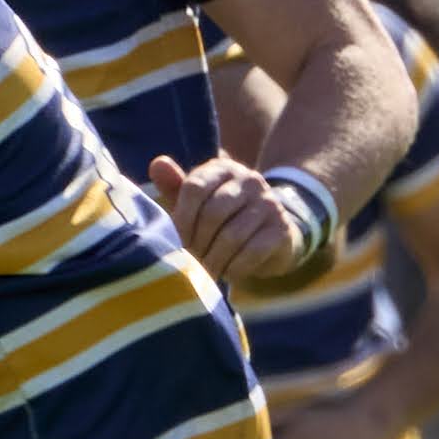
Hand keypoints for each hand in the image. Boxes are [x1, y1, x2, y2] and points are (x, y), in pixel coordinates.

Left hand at [145, 155, 318, 286]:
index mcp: (223, 169)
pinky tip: (227, 273)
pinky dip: (234, 268)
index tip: (175, 241)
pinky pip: (252, 252)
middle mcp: (250, 180)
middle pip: (212, 213)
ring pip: (231, 236)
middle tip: (189, 262)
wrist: (273, 236)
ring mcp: (269, 203)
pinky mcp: (282, 229)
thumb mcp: (199, 202)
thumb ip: (177, 186)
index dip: (181, 219)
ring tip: (205, 272)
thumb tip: (157, 164)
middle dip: (196, 243)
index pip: (195, 188)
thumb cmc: (224, 219)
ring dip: (213, 260)